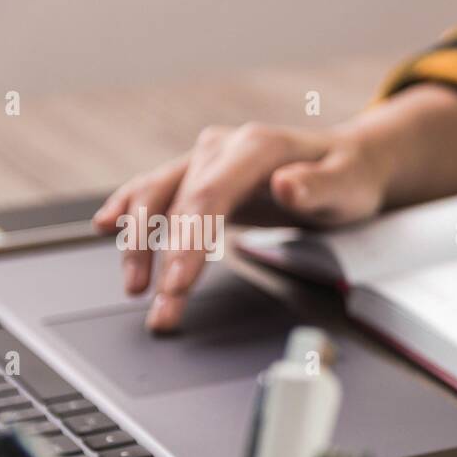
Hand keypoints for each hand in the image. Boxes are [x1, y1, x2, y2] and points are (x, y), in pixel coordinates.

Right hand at [93, 122, 387, 330]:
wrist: (348, 161)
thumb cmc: (350, 177)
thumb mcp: (348, 185)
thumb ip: (319, 187)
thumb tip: (287, 187)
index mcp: (257, 146)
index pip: (210, 197)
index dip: (188, 241)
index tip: (177, 282)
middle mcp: (223, 147)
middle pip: (179, 205)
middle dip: (164, 262)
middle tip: (162, 310)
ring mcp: (206, 159)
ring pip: (156, 197)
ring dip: (138, 244)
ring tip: (135, 289)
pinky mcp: (200, 176)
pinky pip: (156, 191)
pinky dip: (129, 210)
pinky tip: (106, 227)